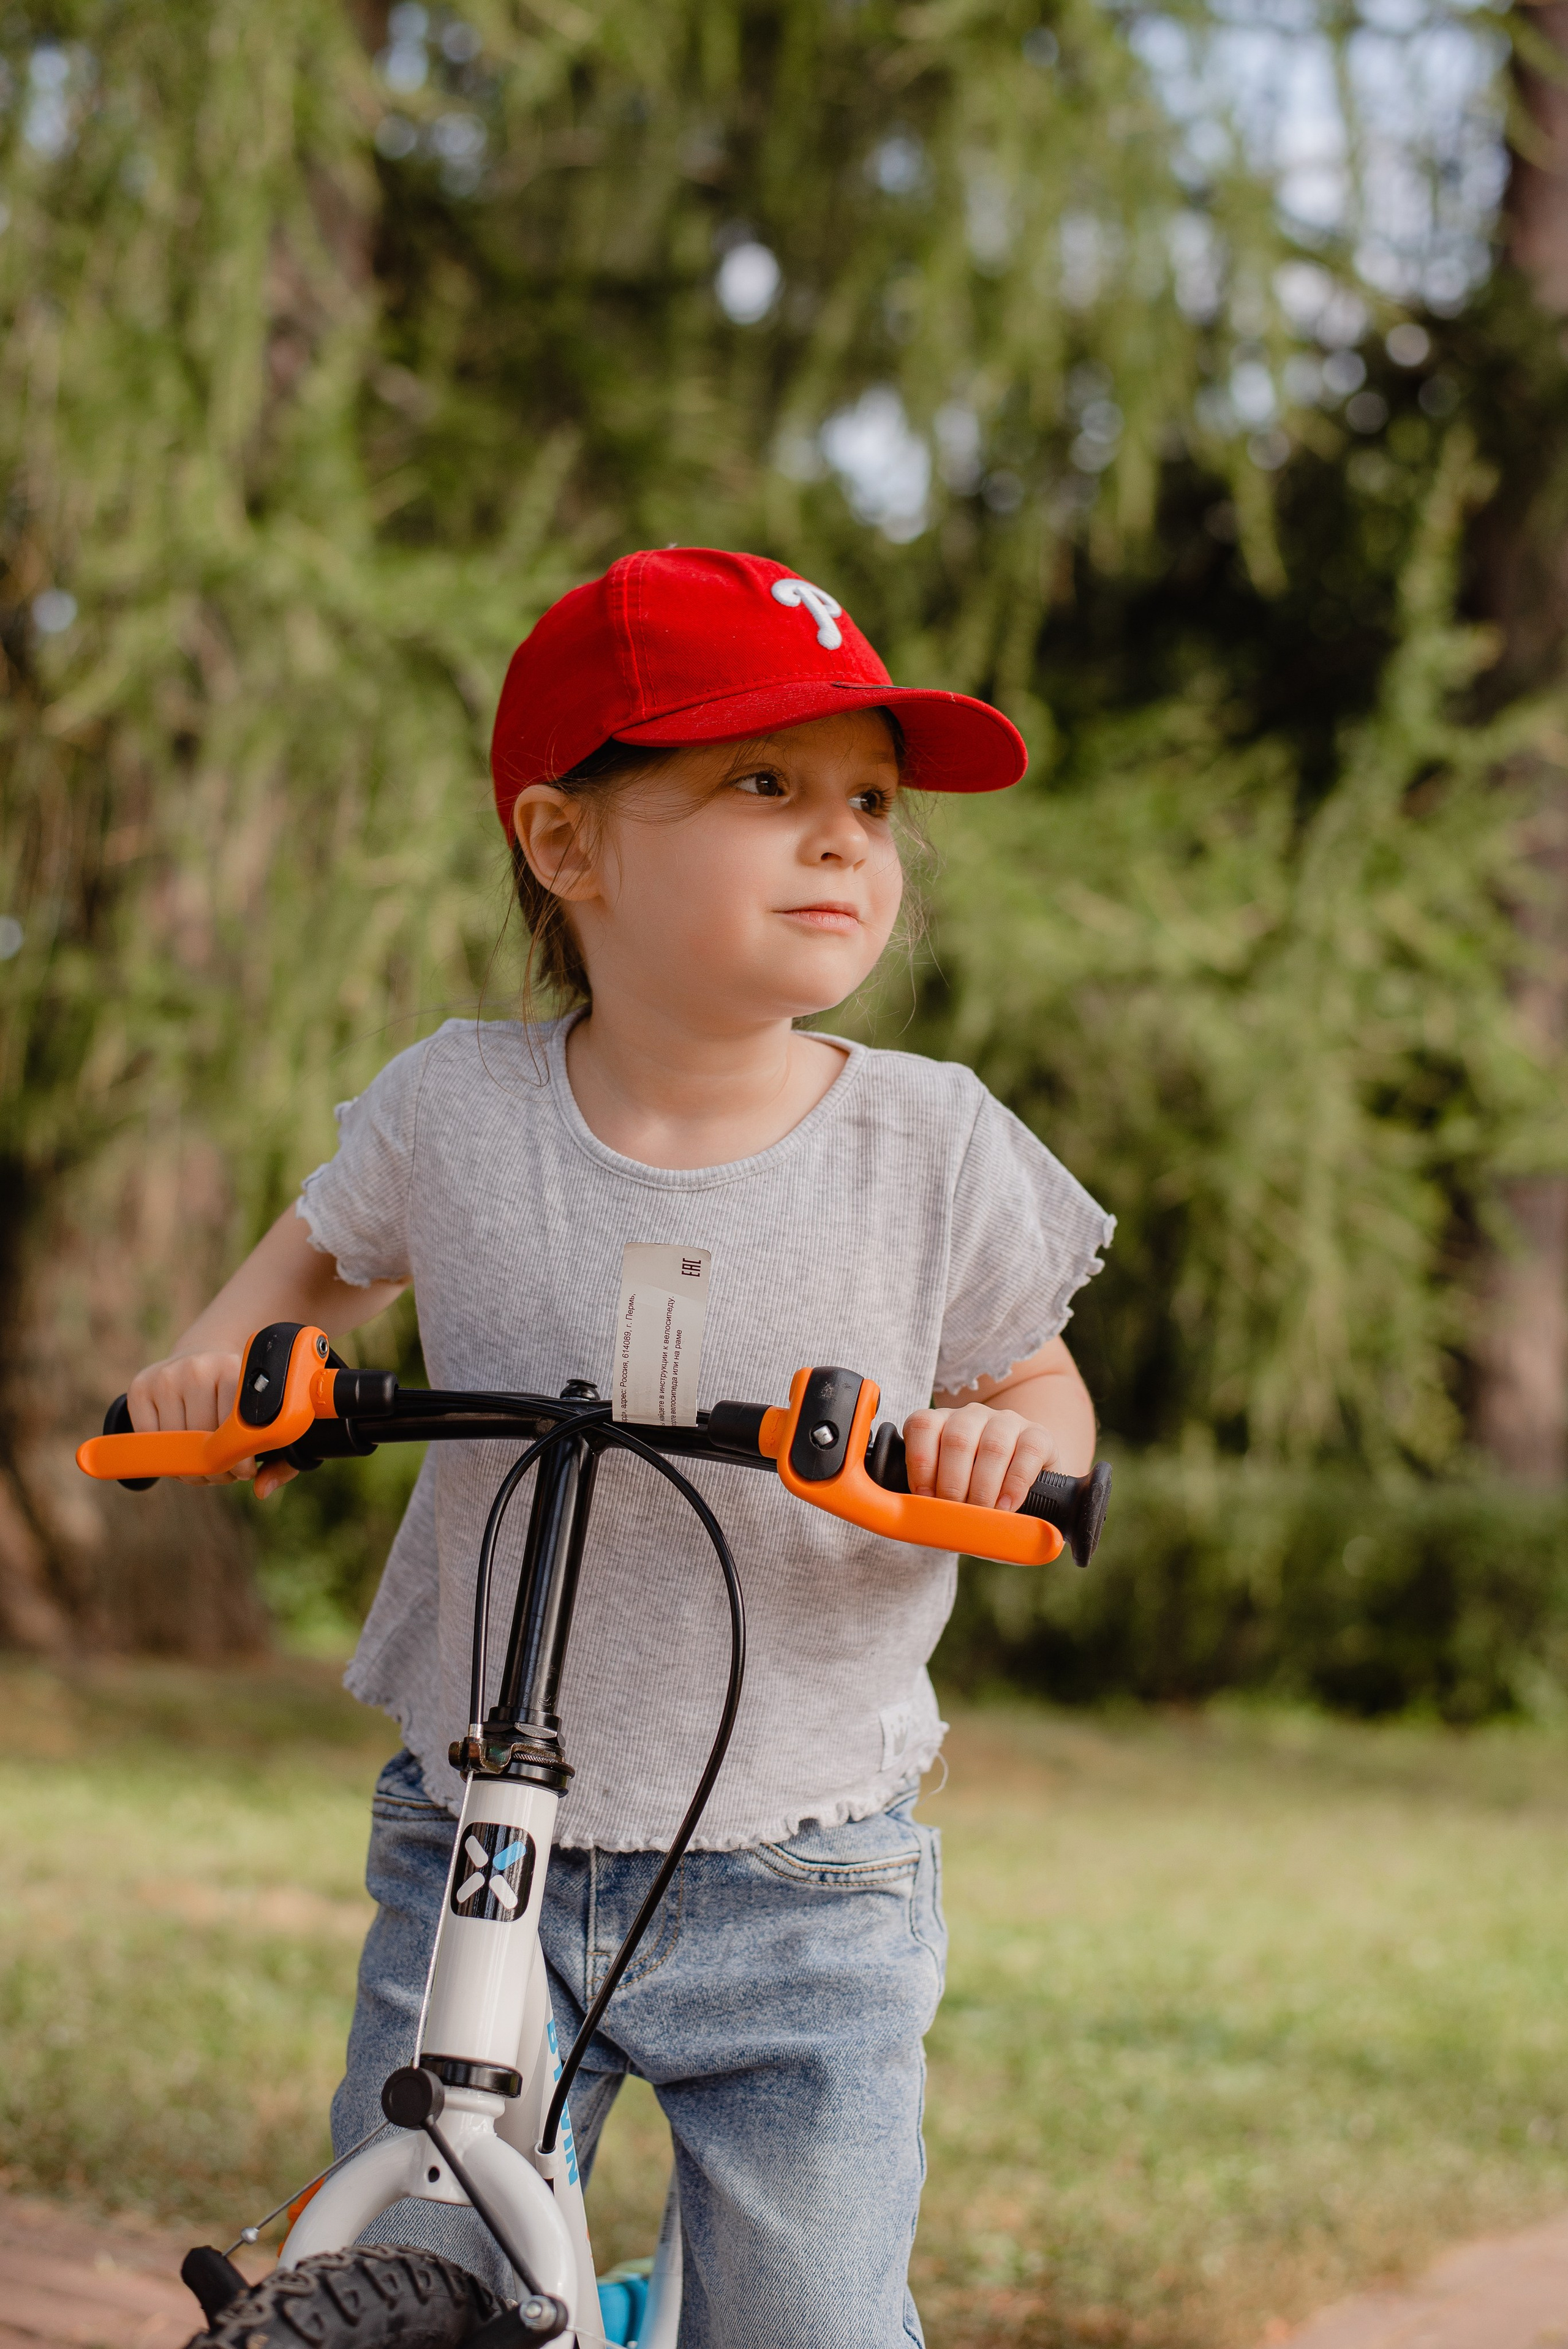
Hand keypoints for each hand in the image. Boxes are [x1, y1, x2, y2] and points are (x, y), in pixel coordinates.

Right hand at [126, 1350, 297, 1497]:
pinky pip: (147, 1438)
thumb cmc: (236, 1397)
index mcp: (233, 1369)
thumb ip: (278, 1459)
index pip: (233, 1428)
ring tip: (204, 1462)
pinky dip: (163, 1454)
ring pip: (173, 1443)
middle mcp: (198, 1368)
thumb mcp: (263, 1415)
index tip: (246, 1471)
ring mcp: (166, 1376)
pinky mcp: (140, 1386)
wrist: (201, 1357)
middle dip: (214, 1468)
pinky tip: (179, 1451)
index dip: (239, 1460)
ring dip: (188, 1466)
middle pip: (201, 1439)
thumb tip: (261, 1490)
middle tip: (225, 1471)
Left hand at [901, 1402, 1055, 1511]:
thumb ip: (932, 1495)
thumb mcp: (949, 1488)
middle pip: (957, 1440)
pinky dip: (1015, 1485)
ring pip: (992, 1447)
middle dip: (953, 1485)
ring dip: (984, 1488)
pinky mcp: (1038, 1434)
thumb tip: (922, 1519)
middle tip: (956, 1513)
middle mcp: (972, 1415)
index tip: (925, 1496)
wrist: (1025, 1483)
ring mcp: (1006, 1421)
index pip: (922, 1426)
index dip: (920, 1463)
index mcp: (942, 1422)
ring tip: (982, 1514)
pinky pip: (1028, 1453)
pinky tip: (1007, 1506)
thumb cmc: (977, 1490)